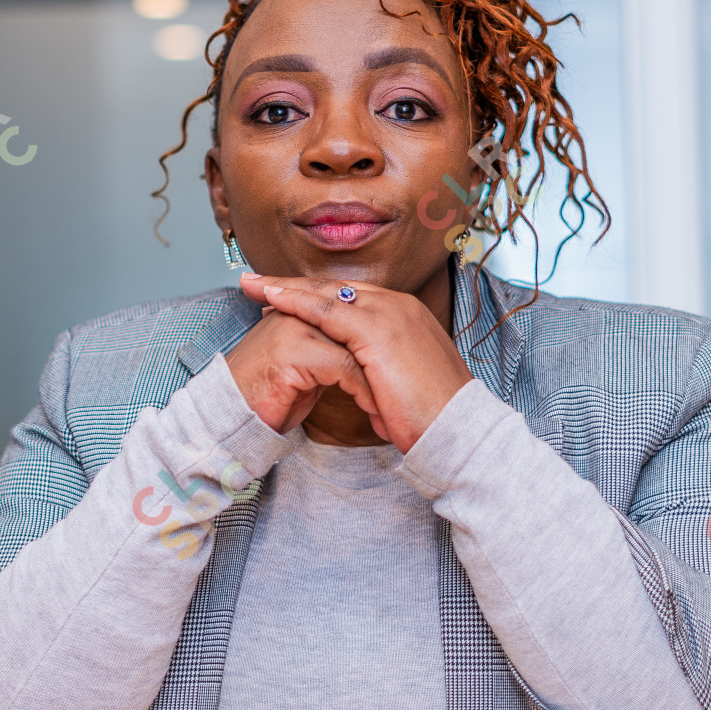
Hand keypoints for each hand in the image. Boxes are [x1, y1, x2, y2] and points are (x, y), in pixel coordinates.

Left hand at [238, 273, 472, 452]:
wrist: (458, 430)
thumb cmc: (433, 416)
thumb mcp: (406, 382)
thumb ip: (386, 371)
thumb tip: (371, 385)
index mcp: (406, 315)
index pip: (352, 296)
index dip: (316, 295)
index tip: (284, 295)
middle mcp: (398, 305)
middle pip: (336, 287)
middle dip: (294, 283)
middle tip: (258, 279)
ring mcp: (388, 313)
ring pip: (326, 293)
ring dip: (286, 286)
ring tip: (252, 283)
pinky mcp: (376, 330)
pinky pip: (326, 309)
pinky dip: (296, 300)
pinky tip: (271, 297)